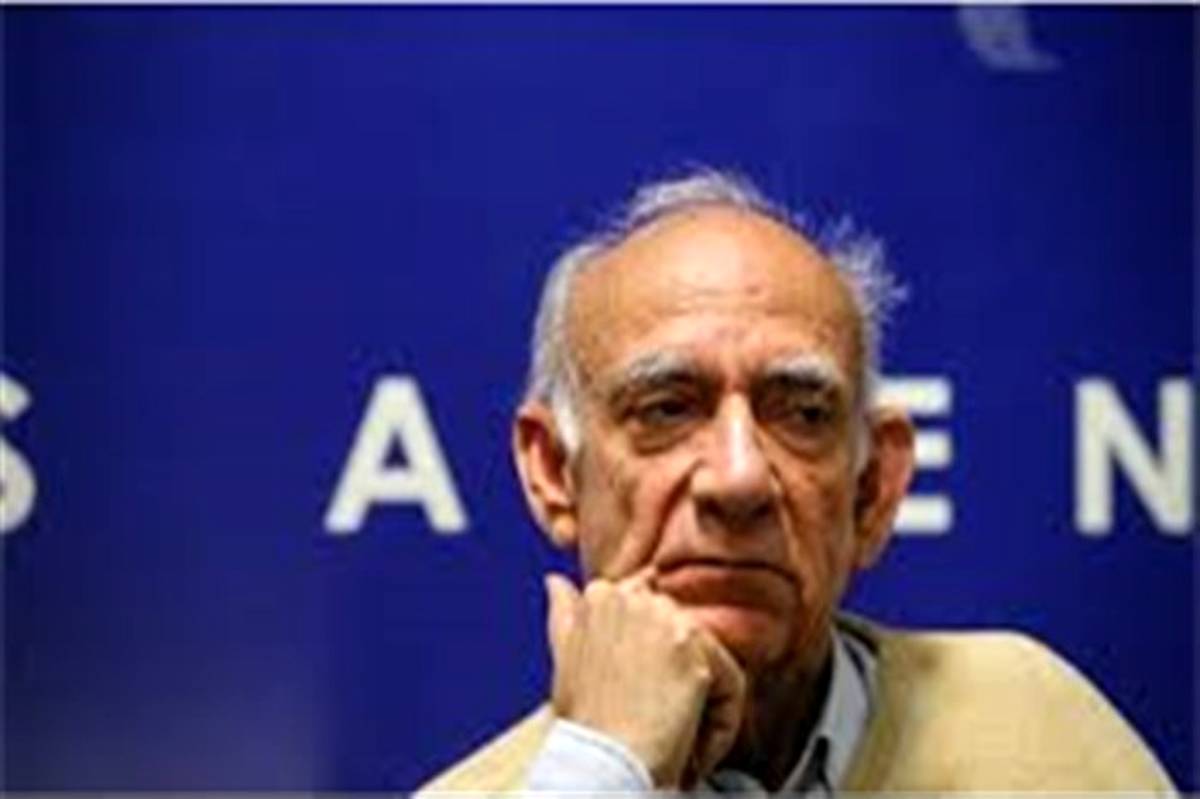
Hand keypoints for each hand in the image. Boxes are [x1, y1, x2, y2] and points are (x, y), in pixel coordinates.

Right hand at [544, 571, 745, 787]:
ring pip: (710, 662)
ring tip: (674, 741)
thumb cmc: (583, 722)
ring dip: (701, 705)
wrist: (601, 764)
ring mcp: (667, 620)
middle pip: (684, 634)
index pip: (649, 606)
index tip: (644, 692)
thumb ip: (565, 611)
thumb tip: (556, 581)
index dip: (653, 655)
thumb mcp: (566, 656)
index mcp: (600, 594)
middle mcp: (636, 597)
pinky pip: (730, 688)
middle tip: (658, 723)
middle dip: (678, 679)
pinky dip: (717, 728)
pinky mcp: (696, 652)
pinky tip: (691, 751)